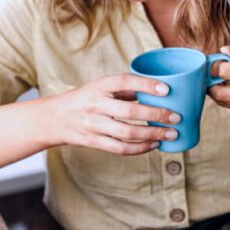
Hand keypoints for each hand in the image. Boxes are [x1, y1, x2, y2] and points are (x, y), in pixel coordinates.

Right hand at [48, 73, 180, 154]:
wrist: (54, 118)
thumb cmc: (86, 99)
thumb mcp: (100, 87)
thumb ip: (125, 88)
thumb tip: (158, 91)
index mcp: (99, 86)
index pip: (124, 81)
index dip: (146, 84)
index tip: (166, 89)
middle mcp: (95, 104)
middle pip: (130, 111)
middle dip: (157, 115)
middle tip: (175, 117)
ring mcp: (93, 125)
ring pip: (128, 132)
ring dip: (152, 134)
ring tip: (171, 134)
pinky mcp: (93, 141)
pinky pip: (120, 148)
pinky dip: (140, 148)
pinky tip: (153, 145)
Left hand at [208, 40, 229, 116]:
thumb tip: (224, 51)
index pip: (226, 71)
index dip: (215, 67)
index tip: (214, 64)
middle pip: (221, 93)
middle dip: (210, 84)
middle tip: (210, 76)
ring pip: (223, 102)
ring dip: (215, 92)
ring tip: (218, 82)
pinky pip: (229, 107)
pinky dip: (224, 98)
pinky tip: (228, 90)